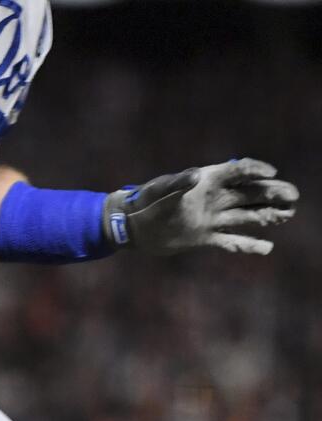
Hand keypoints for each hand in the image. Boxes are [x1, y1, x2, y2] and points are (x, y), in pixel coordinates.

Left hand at [104, 159, 298, 255]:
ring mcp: (211, 218)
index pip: (238, 171)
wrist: (131, 226)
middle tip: (293, 196)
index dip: (255, 170)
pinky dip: (248, 244)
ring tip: (288, 214)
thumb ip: (178, 183)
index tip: (270, 174)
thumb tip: (194, 175)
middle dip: (273, 193)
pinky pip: (231, 241)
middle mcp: (214, 198)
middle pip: (250, 193)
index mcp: (207, 180)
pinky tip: (267, 248)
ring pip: (246, 215)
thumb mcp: (160, 190)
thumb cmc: (145, 201)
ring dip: (268, 215)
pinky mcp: (204, 237)